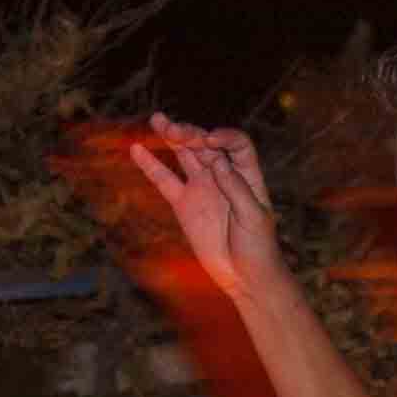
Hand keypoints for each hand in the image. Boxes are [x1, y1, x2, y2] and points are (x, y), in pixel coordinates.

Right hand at [82, 117, 283, 299]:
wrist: (244, 276)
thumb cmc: (258, 246)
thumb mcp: (254, 217)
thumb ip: (236, 188)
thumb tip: (217, 162)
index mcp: (246, 174)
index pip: (236, 144)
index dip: (224, 137)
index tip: (210, 141)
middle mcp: (223, 175)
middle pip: (206, 145)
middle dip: (191, 134)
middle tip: (174, 130)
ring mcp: (201, 187)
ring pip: (184, 155)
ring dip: (172, 137)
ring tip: (157, 120)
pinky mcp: (183, 203)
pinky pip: (165, 180)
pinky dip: (151, 165)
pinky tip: (137, 150)